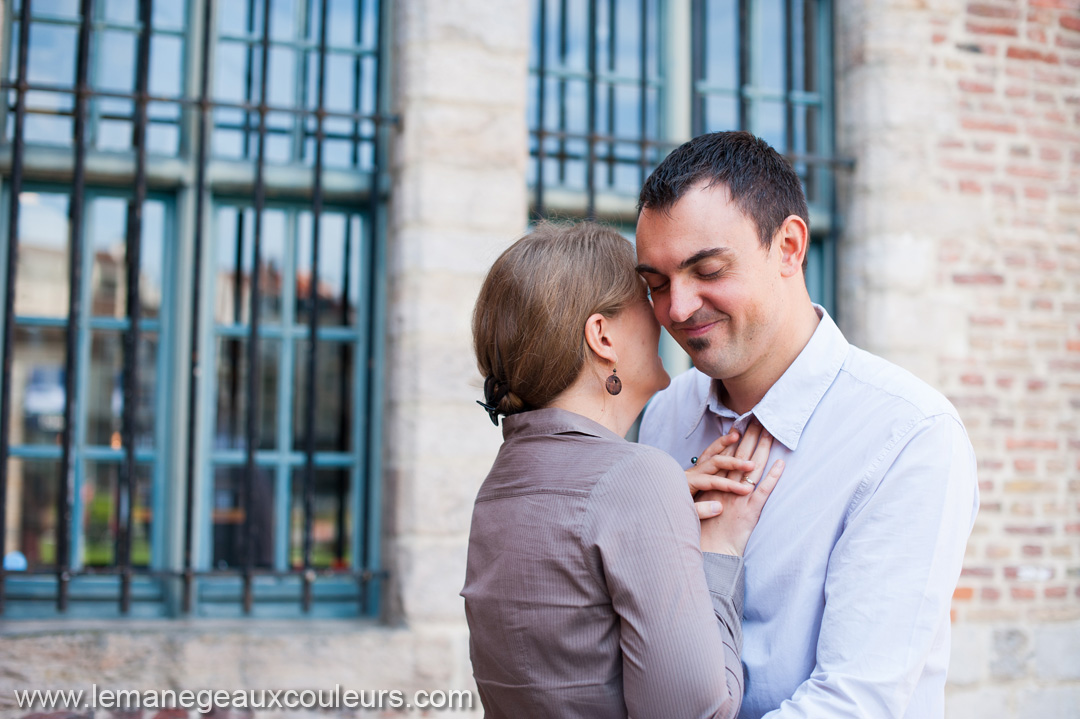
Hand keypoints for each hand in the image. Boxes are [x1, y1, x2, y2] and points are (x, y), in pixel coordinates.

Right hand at [698, 422, 783, 554]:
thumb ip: (704, 489)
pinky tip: (780, 464)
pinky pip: (763, 490)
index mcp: (711, 483)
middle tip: (760, 418)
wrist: (709, 553)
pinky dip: (773, 477)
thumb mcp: (697, 505)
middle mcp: (724, 486)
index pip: (724, 456)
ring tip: (771, 433)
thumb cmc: (701, 531)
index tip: (741, 424)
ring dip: (762, 449)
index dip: (733, 439)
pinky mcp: (750, 510)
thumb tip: (711, 477)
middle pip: (740, 455)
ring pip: (752, 468)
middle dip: (750, 436)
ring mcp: (738, 497)